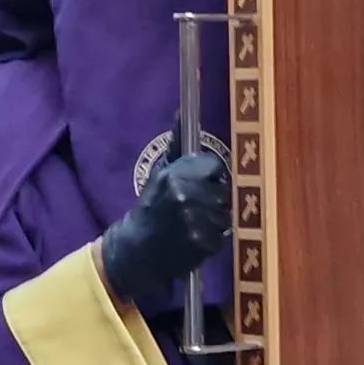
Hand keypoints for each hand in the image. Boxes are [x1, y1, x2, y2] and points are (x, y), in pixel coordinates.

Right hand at [100, 151, 232, 305]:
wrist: (138, 250)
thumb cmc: (151, 209)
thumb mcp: (160, 174)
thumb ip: (176, 146)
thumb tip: (180, 114)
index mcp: (176, 176)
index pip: (215, 165)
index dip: (210, 174)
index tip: (202, 182)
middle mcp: (188, 196)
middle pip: (223, 189)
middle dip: (213, 197)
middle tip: (197, 206)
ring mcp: (197, 221)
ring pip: (225, 213)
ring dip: (215, 219)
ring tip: (195, 223)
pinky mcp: (204, 243)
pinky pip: (223, 235)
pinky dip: (212, 238)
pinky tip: (195, 237)